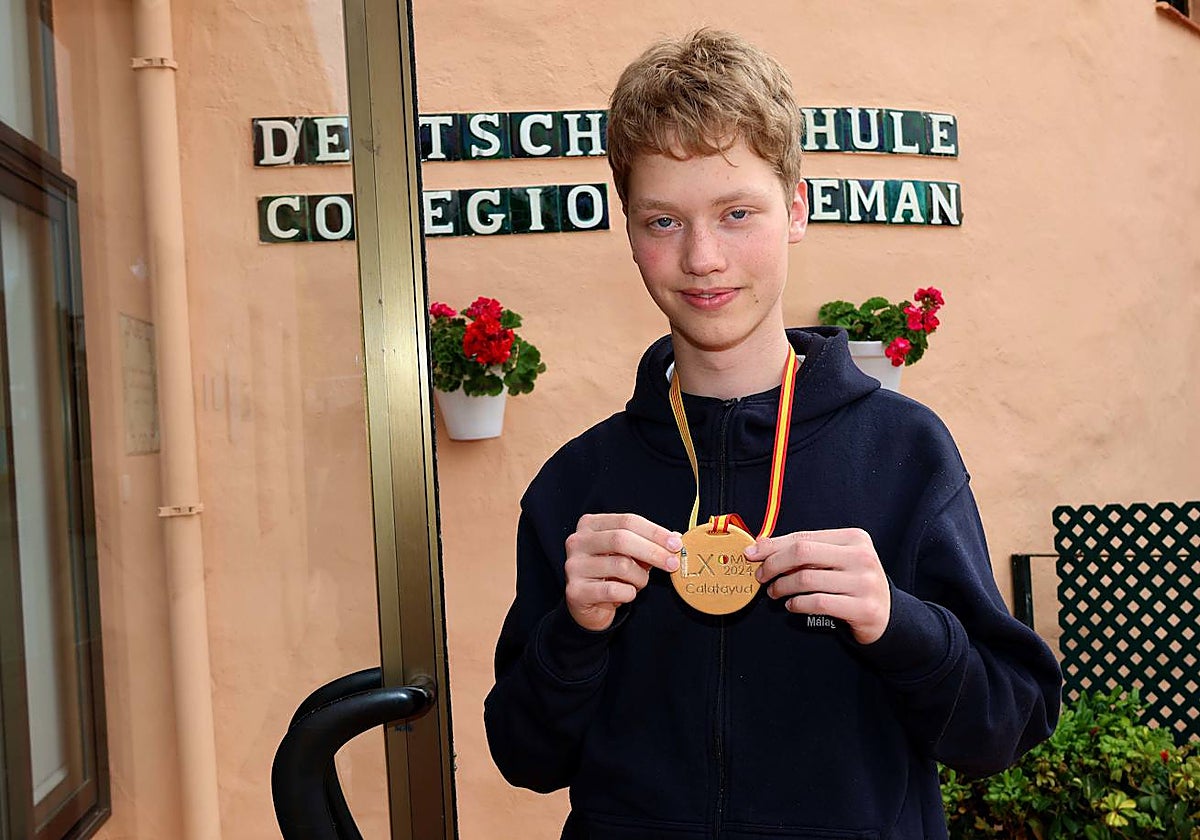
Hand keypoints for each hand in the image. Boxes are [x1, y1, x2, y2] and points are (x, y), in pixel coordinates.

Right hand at [563, 513, 681, 631]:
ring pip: (621, 566)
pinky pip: (613, 590)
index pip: (628, 520)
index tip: (676, 544)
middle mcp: (578, 541)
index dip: (655, 532)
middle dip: (653, 551)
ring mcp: (574, 566)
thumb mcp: (629, 554)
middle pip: (622, 539)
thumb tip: (676, 538)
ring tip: (640, 583)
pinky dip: (629, 593)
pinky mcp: (575, 590)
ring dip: (640, 577)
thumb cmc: (611, 574)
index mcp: (591, 525)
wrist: (587, 605)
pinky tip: (627, 594)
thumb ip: (648, 544)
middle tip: (673, 563)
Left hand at [746, 528, 890, 643]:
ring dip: (781, 587)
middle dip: (774, 564)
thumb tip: (760, 545)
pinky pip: (817, 603)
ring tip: (775, 593)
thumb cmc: (852, 583)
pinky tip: (792, 605)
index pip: (804, 537)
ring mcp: (865, 582)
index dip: (773, 546)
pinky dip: (797, 604)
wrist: (887, 614)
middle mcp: (861, 557)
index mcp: (854, 538)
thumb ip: (804, 550)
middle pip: (803, 552)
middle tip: (761, 577)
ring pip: (806, 579)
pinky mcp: (864, 608)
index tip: (751, 554)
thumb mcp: (834, 560)